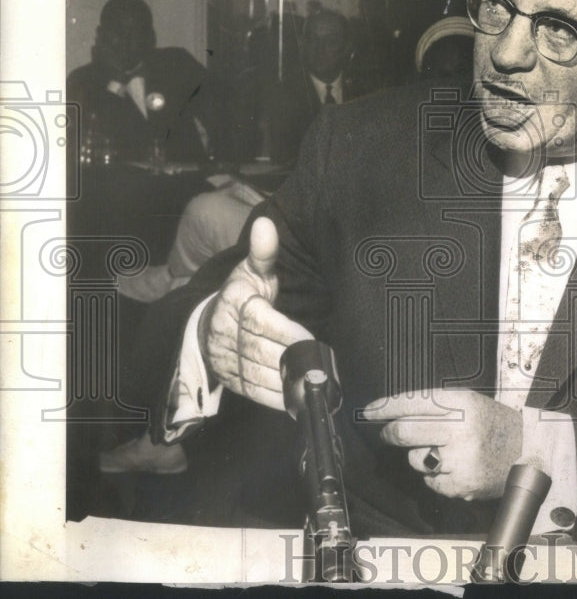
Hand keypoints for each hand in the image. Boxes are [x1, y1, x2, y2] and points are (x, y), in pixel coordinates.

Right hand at [199, 216, 312, 409]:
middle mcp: (223, 332)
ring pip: (257, 374)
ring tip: (315, 381)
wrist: (209, 323)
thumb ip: (264, 252)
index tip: (311, 340)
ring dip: (287, 381)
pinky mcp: (229, 381)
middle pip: (259, 351)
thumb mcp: (252, 270)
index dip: (286, 333)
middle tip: (322, 365)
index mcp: (233, 303)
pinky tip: (299, 396)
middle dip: (292, 359)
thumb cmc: (243, 294)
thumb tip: (267, 224)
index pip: (258, 320)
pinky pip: (253, 392)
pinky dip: (277, 397)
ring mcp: (224, 359)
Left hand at [364, 389, 521, 499]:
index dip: (384, 407)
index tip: (367, 412)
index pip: (412, 402)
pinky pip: (430, 481)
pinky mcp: (461, 485)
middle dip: (389, 432)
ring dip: (419, 456)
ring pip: (415, 459)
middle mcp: (460, 429)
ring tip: (444, 451)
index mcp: (462, 402)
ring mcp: (461, 459)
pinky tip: (456, 467)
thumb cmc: (492, 424)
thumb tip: (391, 414)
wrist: (528, 451)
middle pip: (404, 431)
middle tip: (387, 432)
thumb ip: (434, 406)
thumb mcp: (468, 402)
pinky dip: (436, 476)